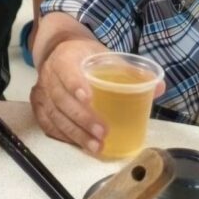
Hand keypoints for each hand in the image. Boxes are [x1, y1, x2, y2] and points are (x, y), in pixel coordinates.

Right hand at [32, 35, 163, 154]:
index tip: (89, 99)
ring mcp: (42, 92)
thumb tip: (159, 87)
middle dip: (82, 118)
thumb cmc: (86, 56)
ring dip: (75, 133)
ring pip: (55, 116)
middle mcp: (49, 75)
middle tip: (103, 132)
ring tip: (96, 146)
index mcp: (65, 57)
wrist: (60, 52)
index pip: (66, 70)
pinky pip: (48, 125)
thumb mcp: (106, 55)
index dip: (75, 84)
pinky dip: (64, 137)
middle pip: (61, 99)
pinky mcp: (39, 106)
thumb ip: (130, 71)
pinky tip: (80, 145)